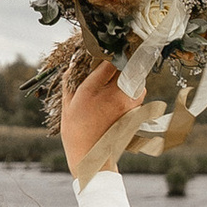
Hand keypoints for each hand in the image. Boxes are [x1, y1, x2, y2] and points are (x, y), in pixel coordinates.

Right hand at [60, 57, 166, 183]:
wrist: (92, 157)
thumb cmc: (76, 132)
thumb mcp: (67, 104)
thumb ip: (70, 81)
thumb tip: (72, 63)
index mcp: (92, 90)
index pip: (109, 62)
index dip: (111, 52)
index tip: (108, 49)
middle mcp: (112, 95)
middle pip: (128, 66)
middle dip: (125, 59)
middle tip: (121, 54)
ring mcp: (126, 104)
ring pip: (137, 77)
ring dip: (132, 72)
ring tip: (123, 73)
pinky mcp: (134, 112)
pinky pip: (139, 91)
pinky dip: (134, 86)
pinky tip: (124, 90)